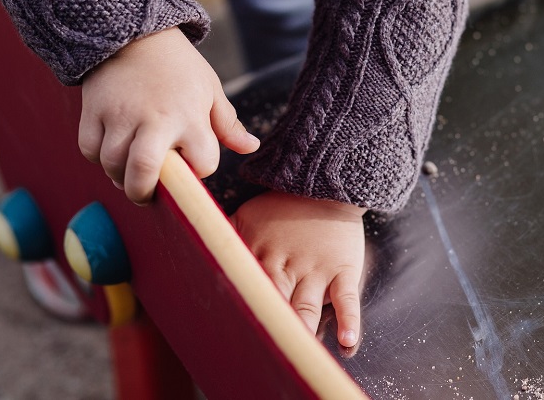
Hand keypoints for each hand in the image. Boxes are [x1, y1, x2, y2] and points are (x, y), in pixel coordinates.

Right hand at [78, 27, 258, 203]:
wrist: (134, 30)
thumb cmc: (178, 66)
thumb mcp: (210, 89)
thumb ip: (227, 124)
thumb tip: (251, 147)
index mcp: (190, 117)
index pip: (202, 164)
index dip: (200, 168)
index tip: (193, 161)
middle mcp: (154, 120)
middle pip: (143, 173)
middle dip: (144, 193)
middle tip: (147, 194)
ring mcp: (120, 116)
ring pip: (113, 165)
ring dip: (120, 177)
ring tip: (130, 172)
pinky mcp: (94, 110)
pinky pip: (90, 149)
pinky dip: (99, 157)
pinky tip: (112, 151)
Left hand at [232, 191, 365, 347]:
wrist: (325, 187)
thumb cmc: (282, 209)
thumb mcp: (246, 217)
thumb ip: (224, 240)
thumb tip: (194, 255)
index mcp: (259, 255)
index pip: (244, 290)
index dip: (237, 314)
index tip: (229, 337)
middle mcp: (286, 265)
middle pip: (274, 303)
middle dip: (268, 328)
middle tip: (260, 355)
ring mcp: (316, 269)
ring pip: (306, 307)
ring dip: (302, 330)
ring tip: (298, 351)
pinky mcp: (342, 270)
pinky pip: (347, 298)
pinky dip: (349, 320)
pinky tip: (347, 340)